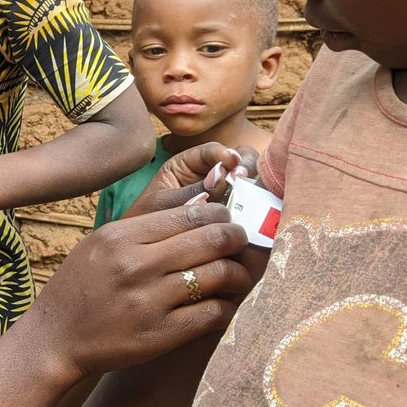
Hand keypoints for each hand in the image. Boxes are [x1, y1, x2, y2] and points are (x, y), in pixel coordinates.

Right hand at [27, 199, 249, 379]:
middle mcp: (136, 265)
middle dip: (237, 238)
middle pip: (211, 239)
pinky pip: (212, 313)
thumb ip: (143, 227)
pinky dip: (226, 307)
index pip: (190, 214)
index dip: (220, 214)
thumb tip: (197, 207)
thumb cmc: (80, 287)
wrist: (56, 338)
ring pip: (218, 275)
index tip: (227, 220)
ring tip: (237, 275)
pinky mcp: (160, 334)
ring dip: (237, 274)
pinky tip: (224, 305)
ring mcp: (149, 301)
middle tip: (242, 242)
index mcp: (121, 237)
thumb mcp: (100, 244)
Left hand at [124, 142, 259, 218]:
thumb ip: (188, 192)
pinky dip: (260, 210)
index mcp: (190, 165)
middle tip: (242, 178)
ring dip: (255, 187)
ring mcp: (229, 196)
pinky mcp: (239, 217)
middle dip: (245, 166)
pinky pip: (256, 208)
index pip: (212, 151)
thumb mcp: (162, 204)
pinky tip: (257, 216)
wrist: (146, 256)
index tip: (231, 161)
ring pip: (252, 182)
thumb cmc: (147, 223)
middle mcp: (213, 177)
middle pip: (240, 161)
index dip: (224, 153)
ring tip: (251, 197)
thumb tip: (219, 178)